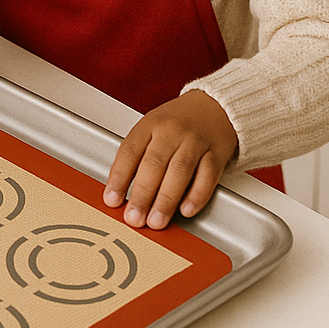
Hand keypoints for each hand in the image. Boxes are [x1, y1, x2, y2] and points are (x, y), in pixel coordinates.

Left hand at [103, 90, 237, 229]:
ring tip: (156, 221)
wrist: (215, 106)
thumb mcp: (152, 128)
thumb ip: (138, 156)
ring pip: (179, 171)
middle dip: (142, 195)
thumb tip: (120, 192)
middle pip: (154, 164)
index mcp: (150, 124)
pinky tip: (186, 210)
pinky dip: (196, 195)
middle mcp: (171, 131)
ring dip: (166, 200)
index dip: (119, 177)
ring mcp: (195, 142)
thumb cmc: (178, 122)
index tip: (112, 199)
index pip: (130, 151)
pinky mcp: (216, 154)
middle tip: (134, 218)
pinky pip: (207, 176)